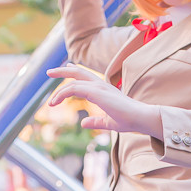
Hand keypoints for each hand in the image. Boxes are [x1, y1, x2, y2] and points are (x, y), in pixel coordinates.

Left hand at [47, 64, 162, 137]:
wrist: (140, 118)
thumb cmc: (129, 120)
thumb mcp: (109, 122)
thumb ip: (96, 121)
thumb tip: (83, 123)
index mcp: (104, 90)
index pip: (86, 76)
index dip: (75, 71)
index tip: (67, 67)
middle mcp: (101, 85)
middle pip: (78, 72)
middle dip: (63, 71)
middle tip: (49, 72)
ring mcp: (99, 87)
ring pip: (73, 81)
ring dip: (59, 90)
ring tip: (50, 101)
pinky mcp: (96, 92)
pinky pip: (74, 89)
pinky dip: (62, 94)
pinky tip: (55, 102)